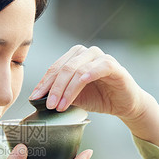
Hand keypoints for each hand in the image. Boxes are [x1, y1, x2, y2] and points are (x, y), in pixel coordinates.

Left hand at [29, 45, 147, 122]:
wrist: (124, 104)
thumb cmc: (98, 97)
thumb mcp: (73, 97)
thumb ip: (59, 94)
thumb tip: (37, 98)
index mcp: (74, 57)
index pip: (55, 68)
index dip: (43, 84)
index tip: (34, 98)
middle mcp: (86, 53)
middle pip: (64, 68)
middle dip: (54, 88)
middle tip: (48, 105)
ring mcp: (100, 57)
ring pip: (77, 70)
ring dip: (66, 89)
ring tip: (60, 106)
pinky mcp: (113, 66)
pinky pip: (98, 68)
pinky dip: (86, 77)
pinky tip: (78, 88)